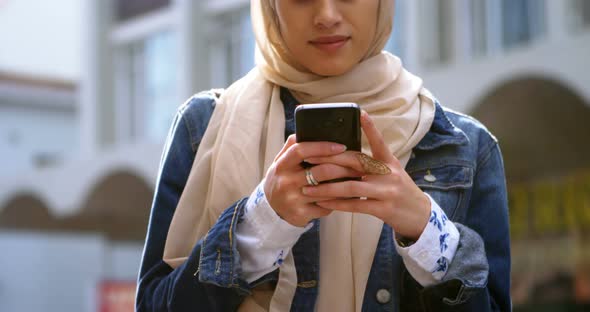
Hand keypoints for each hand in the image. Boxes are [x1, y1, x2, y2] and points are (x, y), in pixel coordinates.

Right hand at [263, 135, 363, 226]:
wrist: (271, 207)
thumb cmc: (283, 177)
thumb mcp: (282, 160)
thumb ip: (293, 145)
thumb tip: (310, 128)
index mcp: (282, 164)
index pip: (301, 150)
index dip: (322, 147)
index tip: (341, 146)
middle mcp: (286, 181)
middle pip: (321, 171)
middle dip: (344, 167)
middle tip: (359, 164)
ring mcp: (293, 199)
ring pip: (327, 191)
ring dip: (346, 185)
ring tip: (359, 178)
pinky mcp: (301, 214)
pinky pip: (326, 206)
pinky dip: (340, 201)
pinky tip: (350, 196)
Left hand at [301, 111, 430, 239]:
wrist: (420, 215)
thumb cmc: (399, 191)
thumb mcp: (392, 172)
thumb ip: (372, 164)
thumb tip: (344, 157)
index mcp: (389, 162)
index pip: (379, 141)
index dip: (370, 127)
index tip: (360, 113)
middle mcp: (388, 173)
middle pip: (355, 161)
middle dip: (328, 159)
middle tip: (308, 157)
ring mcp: (387, 191)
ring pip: (351, 186)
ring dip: (326, 187)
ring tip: (307, 187)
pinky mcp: (384, 209)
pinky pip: (355, 205)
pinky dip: (337, 204)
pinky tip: (323, 203)